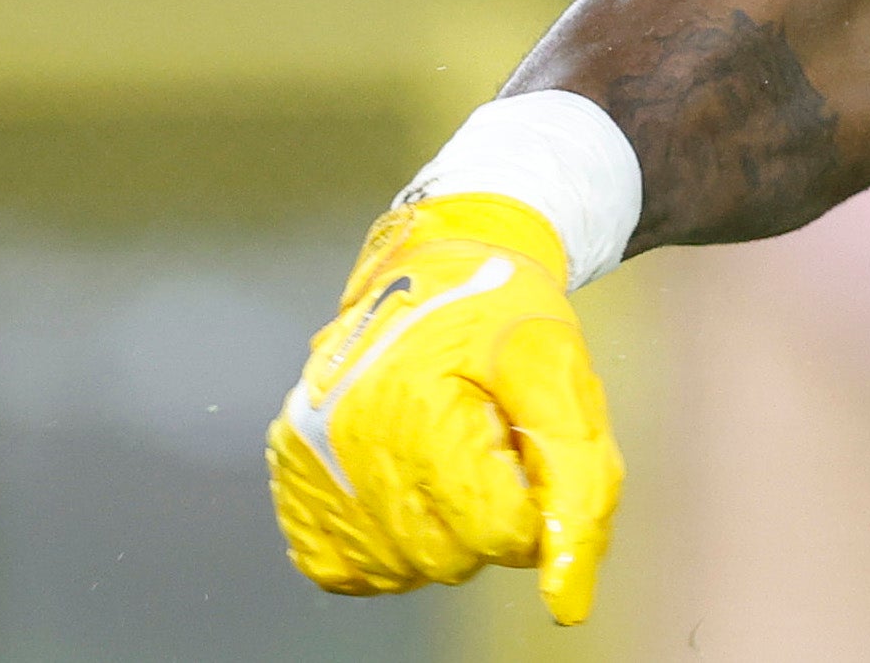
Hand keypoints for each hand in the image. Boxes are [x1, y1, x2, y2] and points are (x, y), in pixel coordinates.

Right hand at [268, 194, 622, 623]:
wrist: (432, 264)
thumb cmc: (504, 317)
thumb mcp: (562, 381)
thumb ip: (579, 490)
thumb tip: (568, 606)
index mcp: (419, 411)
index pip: (499, 534)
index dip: (533, 500)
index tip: (525, 445)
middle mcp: (346, 445)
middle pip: (451, 558)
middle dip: (490, 513)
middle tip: (489, 443)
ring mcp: (306, 467)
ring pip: (403, 569)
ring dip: (442, 528)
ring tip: (447, 453)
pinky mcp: (290, 482)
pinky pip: (349, 569)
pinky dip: (390, 542)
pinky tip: (409, 484)